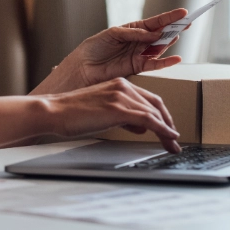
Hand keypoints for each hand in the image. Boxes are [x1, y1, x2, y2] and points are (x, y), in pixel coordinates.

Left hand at [36, 8, 189, 94]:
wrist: (83, 67)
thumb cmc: (94, 47)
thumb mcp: (112, 34)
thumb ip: (134, 34)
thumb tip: (154, 34)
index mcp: (133, 29)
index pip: (155, 22)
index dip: (169, 17)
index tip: (183, 12)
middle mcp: (139, 41)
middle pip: (161, 33)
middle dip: (175, 27)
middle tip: (188, 23)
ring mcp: (139, 54)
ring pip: (160, 47)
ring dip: (170, 41)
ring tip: (178, 34)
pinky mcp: (137, 68)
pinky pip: (155, 64)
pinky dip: (166, 62)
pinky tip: (176, 58)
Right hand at [39, 79, 181, 153]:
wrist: (55, 111)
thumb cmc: (72, 114)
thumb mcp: (102, 112)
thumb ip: (123, 117)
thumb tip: (140, 127)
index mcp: (119, 84)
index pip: (149, 99)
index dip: (162, 115)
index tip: (168, 128)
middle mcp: (124, 86)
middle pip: (156, 104)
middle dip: (168, 123)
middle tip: (174, 139)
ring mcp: (121, 96)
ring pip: (154, 113)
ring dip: (167, 130)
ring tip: (172, 145)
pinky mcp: (118, 109)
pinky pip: (148, 119)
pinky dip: (162, 130)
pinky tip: (169, 138)